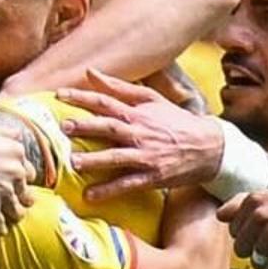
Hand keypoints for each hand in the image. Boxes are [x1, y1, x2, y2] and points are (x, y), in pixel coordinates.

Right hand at [0, 115, 39, 225]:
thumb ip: (6, 133)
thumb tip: (17, 135)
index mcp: (16, 152)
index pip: (30, 172)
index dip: (21, 179)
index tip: (16, 183)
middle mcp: (16, 173)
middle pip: (26, 193)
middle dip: (21, 198)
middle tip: (15, 201)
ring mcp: (4, 192)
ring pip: (18, 211)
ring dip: (14, 214)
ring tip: (10, 218)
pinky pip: (1, 224)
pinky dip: (0, 228)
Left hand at [59, 73, 267, 199]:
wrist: (208, 147)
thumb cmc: (175, 122)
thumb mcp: (151, 99)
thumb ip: (118, 88)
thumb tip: (89, 72)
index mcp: (137, 113)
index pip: (105, 101)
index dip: (81, 97)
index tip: (58, 95)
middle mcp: (139, 133)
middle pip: (108, 127)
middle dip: (85, 126)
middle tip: (64, 127)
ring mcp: (146, 156)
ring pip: (116, 157)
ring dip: (95, 160)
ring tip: (74, 162)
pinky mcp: (152, 177)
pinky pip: (127, 184)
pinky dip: (109, 190)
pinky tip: (90, 195)